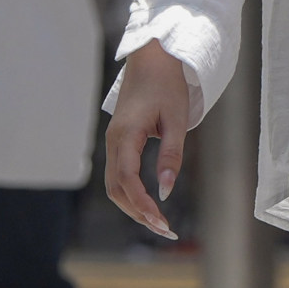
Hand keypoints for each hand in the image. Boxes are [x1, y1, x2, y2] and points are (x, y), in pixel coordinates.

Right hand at [102, 41, 195, 241]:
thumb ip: (171, 155)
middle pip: (116, 189)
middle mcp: (113, 141)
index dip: (142, 204)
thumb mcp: (176, 120)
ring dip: (133, 207)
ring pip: (114, 185)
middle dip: (138, 213)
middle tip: (166, 229)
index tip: (162, 222)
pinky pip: (117, 175)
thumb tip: (166, 190)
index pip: (126, 179)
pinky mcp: (118, 141)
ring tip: (158, 222)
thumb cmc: (166, 85)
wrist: (151, 58)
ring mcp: (112, 141)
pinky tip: (147, 203)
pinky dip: (130, 194)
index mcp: (125, 134)